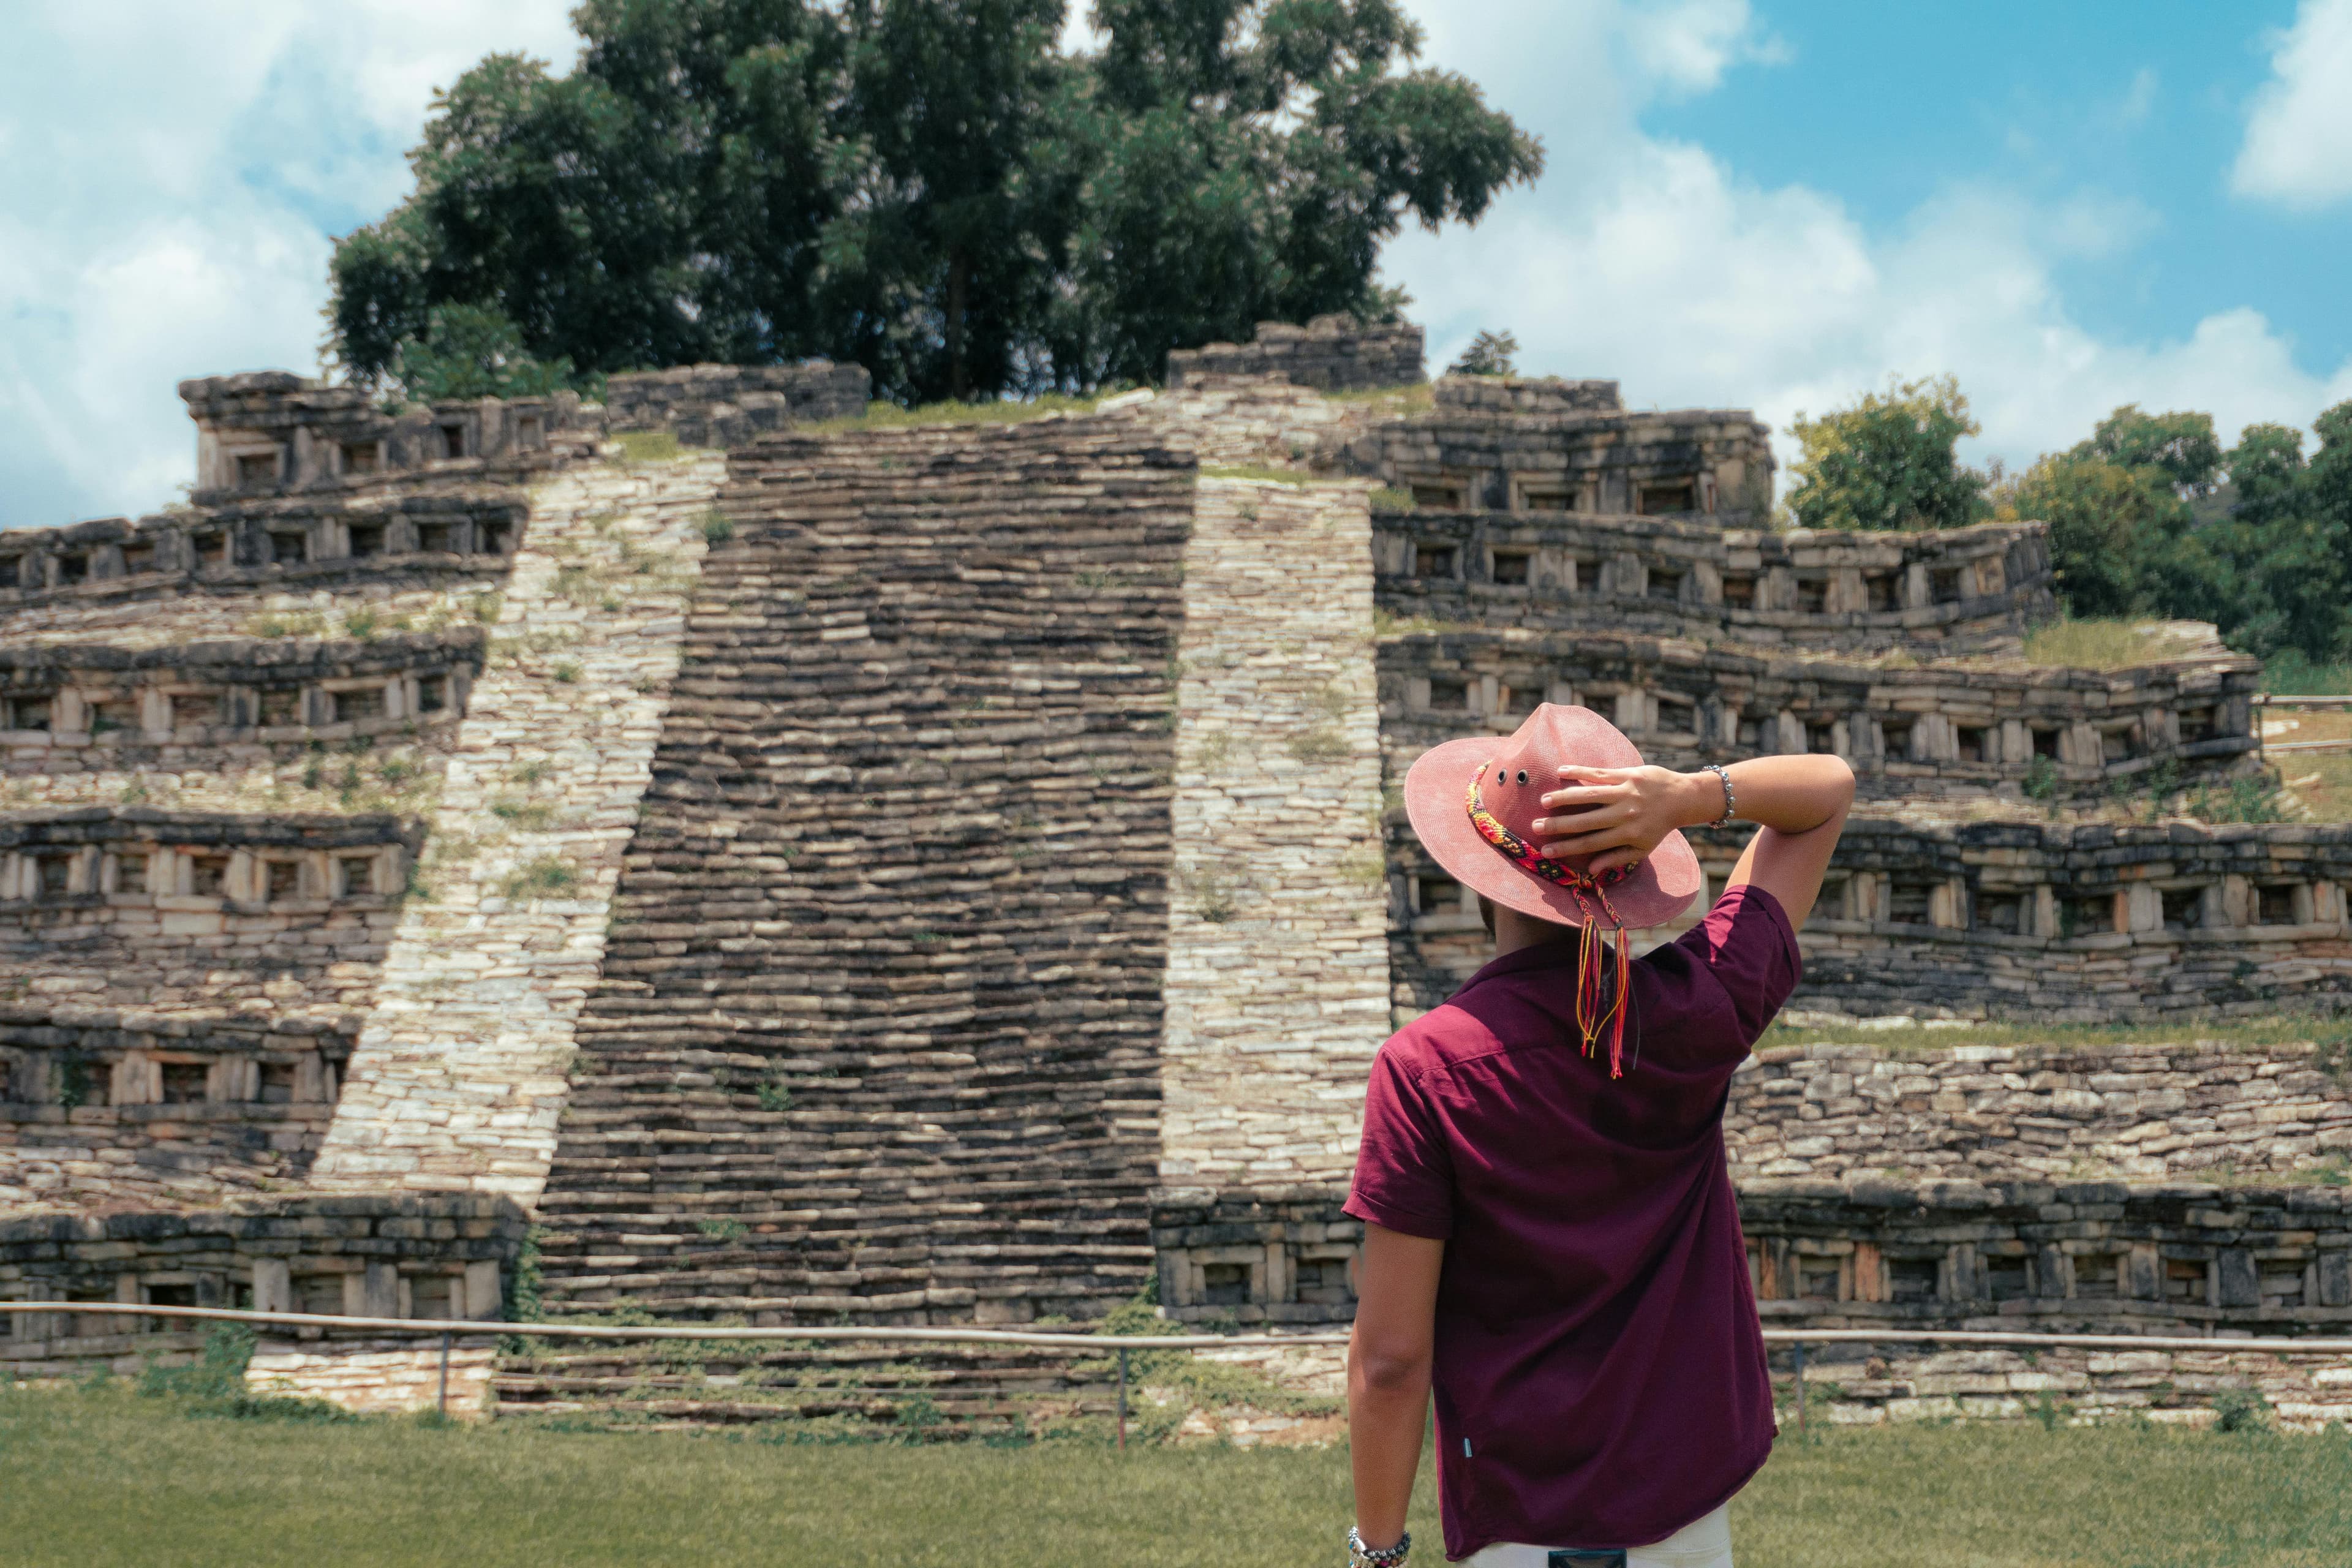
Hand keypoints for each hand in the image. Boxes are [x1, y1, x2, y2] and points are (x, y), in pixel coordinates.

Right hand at [1531, 765, 1714, 874]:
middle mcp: (1624, 815)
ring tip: (1544, 800)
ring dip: (1565, 797)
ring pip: (1589, 795)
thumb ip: (1616, 858)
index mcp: (1626, 834)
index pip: (1590, 843)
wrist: (1682, 798)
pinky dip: (1580, 771)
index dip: (1566, 848)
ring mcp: (1625, 793)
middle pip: (1585, 821)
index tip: (1546, 851)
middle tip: (1535, 827)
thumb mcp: (1641, 848)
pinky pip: (1599, 773)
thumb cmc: (1658, 826)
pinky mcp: (1627, 774)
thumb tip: (1591, 870)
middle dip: (1558, 825)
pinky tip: (1561, 771)